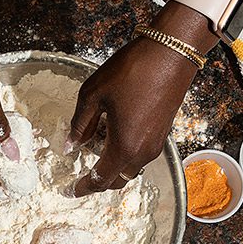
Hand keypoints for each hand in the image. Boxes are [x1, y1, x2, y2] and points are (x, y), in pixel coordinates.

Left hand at [67, 3, 218, 196]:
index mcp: (124, 147)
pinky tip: (113, 141)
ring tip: (95, 159)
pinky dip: (126, 156)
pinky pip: (141, 154)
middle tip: (82, 180)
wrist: (172, 52)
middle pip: (118, 179)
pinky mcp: (163, 131)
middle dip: (99, 183)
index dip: (84, 188)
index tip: (70, 191)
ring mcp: (156, 142)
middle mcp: (143, 151)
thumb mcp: (93, 95)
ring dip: (114, 169)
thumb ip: (80, 124)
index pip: (100, 179)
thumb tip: (70, 146)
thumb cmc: (131, 71)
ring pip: (131, 168)